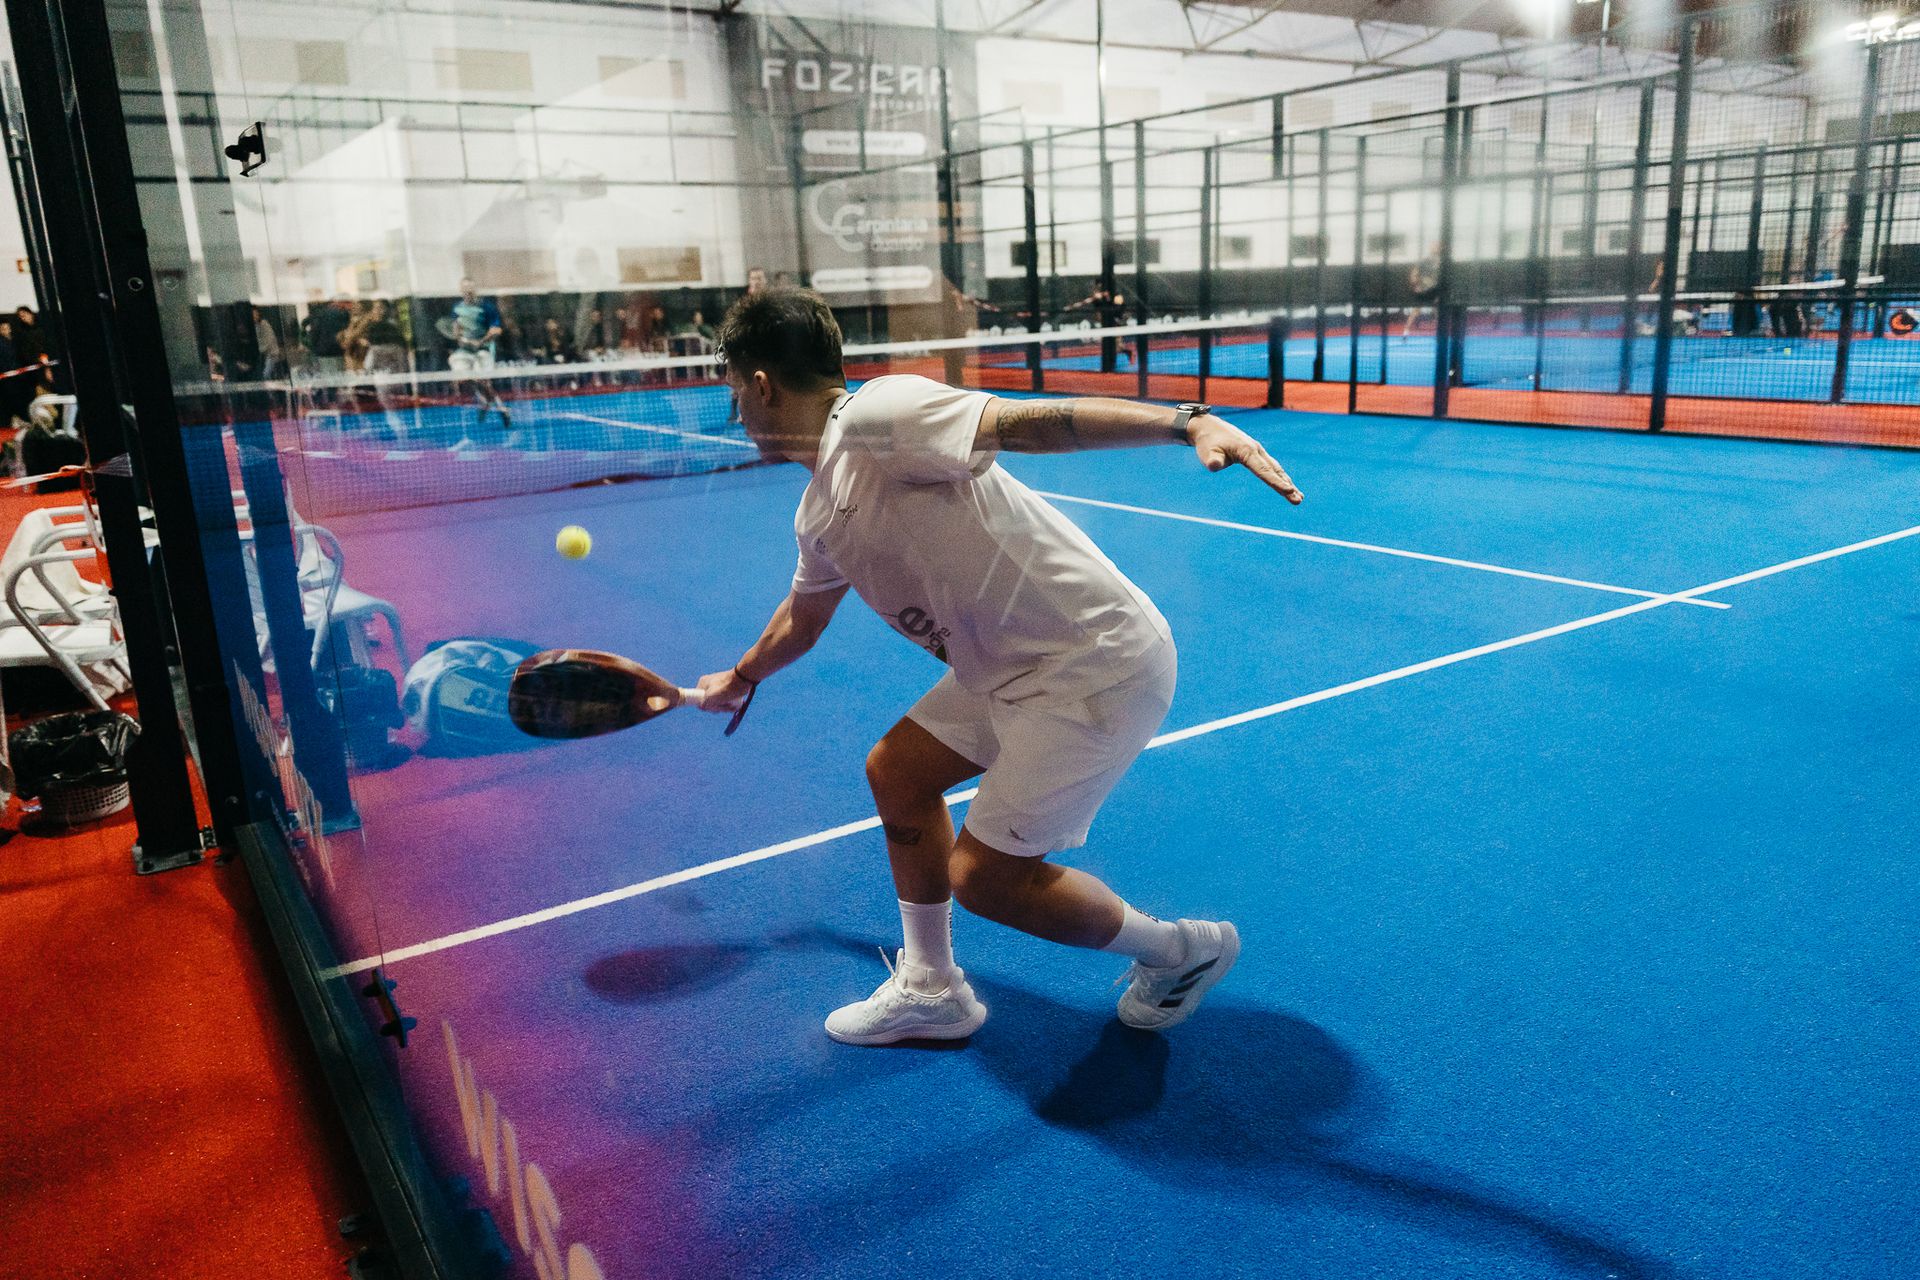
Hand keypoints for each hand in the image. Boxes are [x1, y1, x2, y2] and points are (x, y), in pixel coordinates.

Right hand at [695, 668, 754, 713]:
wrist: (743, 680)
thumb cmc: (726, 688)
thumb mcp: (710, 698)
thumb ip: (703, 704)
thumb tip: (702, 707)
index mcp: (703, 683)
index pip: (699, 700)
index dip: (706, 706)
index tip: (713, 706)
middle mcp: (710, 684)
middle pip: (710, 702)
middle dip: (718, 707)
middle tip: (724, 704)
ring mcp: (719, 687)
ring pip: (719, 703)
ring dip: (725, 707)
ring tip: (731, 704)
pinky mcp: (728, 689)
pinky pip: (726, 700)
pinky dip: (730, 704)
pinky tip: (734, 704)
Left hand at [1187, 415, 1302, 502]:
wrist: (1208, 428)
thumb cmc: (1208, 442)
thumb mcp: (1207, 452)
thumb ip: (1212, 460)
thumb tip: (1214, 465)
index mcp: (1246, 451)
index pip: (1263, 470)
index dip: (1276, 482)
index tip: (1288, 491)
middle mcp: (1256, 450)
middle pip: (1274, 471)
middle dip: (1287, 486)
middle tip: (1298, 500)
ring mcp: (1257, 451)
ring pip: (1276, 469)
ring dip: (1287, 482)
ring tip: (1299, 497)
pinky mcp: (1255, 453)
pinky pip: (1271, 467)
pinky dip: (1280, 476)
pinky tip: (1288, 485)